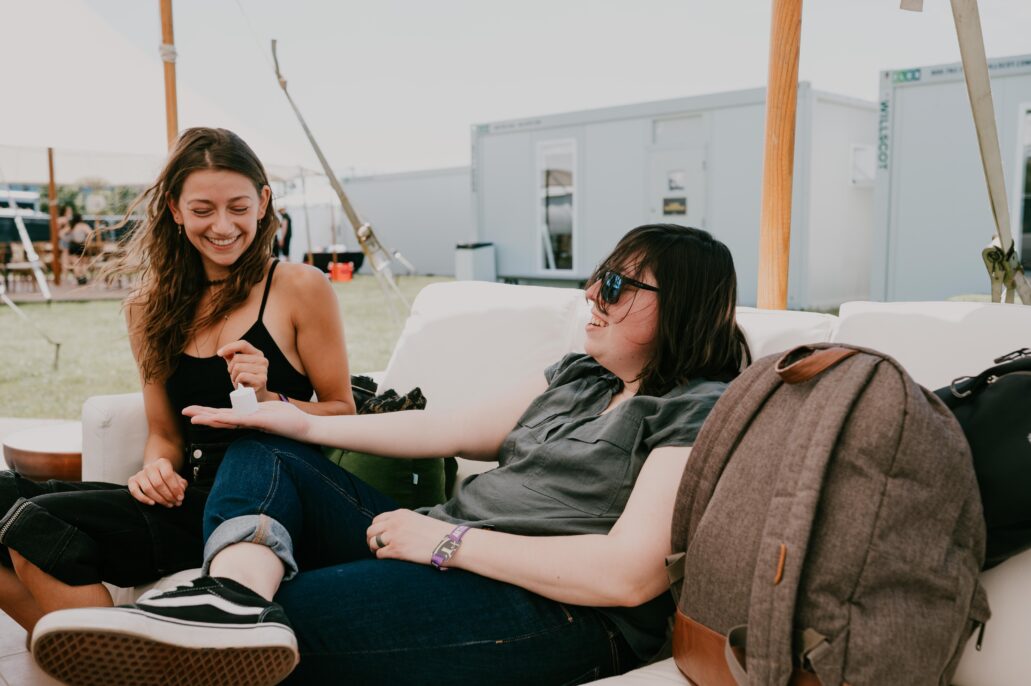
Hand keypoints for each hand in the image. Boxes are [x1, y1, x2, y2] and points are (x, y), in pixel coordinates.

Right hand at [128, 457, 186, 506]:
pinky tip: (153, 503)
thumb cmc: (167, 476)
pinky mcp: (132, 480)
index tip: (180, 497)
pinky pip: (134, 491)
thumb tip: (181, 491)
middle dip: (168, 496)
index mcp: (162, 463)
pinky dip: (143, 499)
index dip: (175, 488)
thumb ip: (181, 484)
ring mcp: (140, 473)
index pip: (168, 475)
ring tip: (168, 504)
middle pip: (158, 484)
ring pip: (148, 489)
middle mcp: (150, 467)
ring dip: (159, 499)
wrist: (155, 471)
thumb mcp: (177, 478)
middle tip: (174, 503)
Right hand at [183, 400, 312, 440]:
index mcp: (245, 418)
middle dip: (201, 415)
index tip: (190, 410)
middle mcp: (246, 422)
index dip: (206, 412)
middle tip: (183, 411)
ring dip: (209, 419)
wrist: (303, 427)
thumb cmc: (286, 419)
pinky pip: (241, 419)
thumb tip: (247, 408)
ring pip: (226, 420)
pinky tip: (216, 418)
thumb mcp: (266, 411)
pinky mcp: (260, 422)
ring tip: (193, 419)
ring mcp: (251, 423)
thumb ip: (254, 410)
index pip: (221, 414)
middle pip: (219, 418)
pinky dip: (228, 419)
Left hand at [218, 340, 269, 397]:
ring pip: (238, 367)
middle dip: (230, 368)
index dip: (229, 347)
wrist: (254, 397)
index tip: (219, 353)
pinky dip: (237, 381)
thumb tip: (223, 352)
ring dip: (233, 376)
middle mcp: (263, 360)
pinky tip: (242, 386)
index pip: (243, 344)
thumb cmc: (244, 380)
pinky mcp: (262, 380)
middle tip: (234, 376)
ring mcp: (263, 370)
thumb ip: (231, 357)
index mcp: (257, 354)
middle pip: (237, 358)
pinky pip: (241, 376)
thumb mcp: (236, 367)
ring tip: (239, 381)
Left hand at [366, 510, 454, 565]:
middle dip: (372, 540)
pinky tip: (390, 558)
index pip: (377, 520)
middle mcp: (395, 523)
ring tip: (382, 553)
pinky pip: (379, 554)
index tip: (380, 537)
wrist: (448, 542)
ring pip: (372, 543)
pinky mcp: (396, 550)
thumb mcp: (417, 520)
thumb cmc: (437, 533)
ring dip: (375, 549)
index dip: (376, 530)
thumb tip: (392, 532)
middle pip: (371, 531)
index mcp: (400, 514)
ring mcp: (394, 536)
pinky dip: (381, 557)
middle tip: (377, 547)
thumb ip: (403, 522)